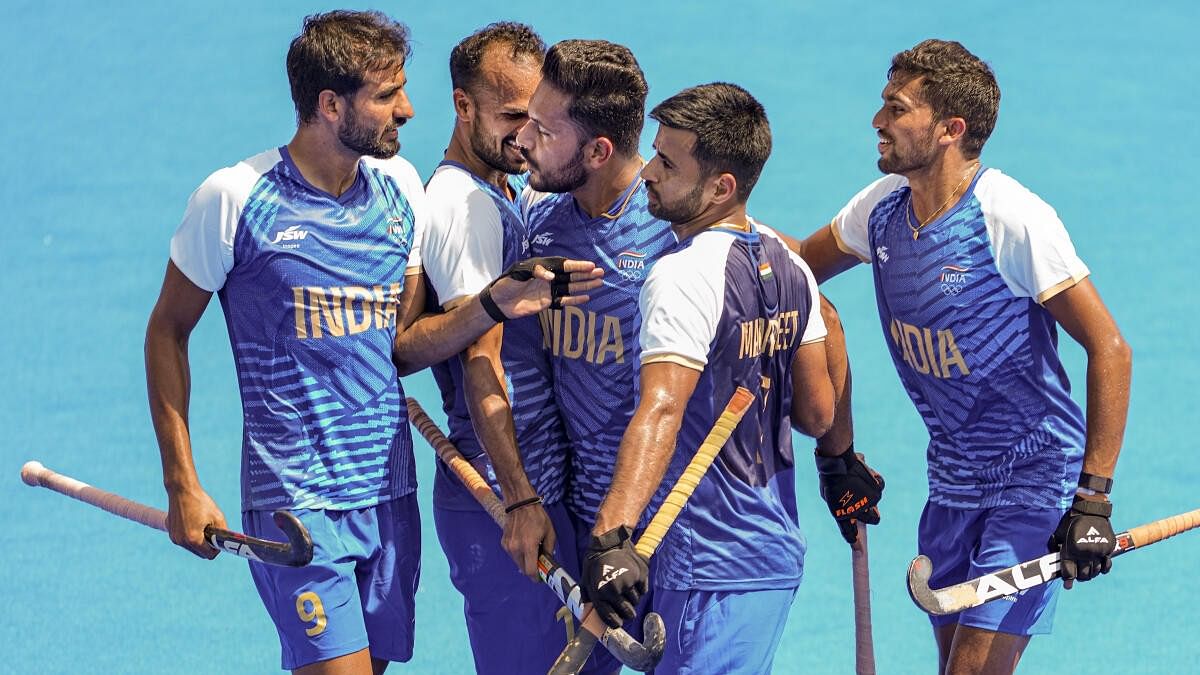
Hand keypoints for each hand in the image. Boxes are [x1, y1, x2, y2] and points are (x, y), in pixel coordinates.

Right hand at [166, 486, 227, 559]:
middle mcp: (181, 541)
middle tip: (213, 533)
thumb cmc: (200, 502)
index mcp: (193, 539)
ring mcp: (174, 537)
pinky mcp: (171, 532)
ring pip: (191, 548)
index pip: (209, 555)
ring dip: (199, 541)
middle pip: (200, 553)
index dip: (217, 549)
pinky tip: (193, 523)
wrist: (182, 490)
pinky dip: (190, 536)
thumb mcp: (217, 516)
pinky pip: (184, 540)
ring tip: (203, 526)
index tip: (220, 540)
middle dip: (208, 546)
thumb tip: (226, 542)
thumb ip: (223, 532)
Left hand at [487, 256, 603, 317]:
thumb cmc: (506, 283)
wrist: (498, 302)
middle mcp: (549, 278)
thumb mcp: (518, 272)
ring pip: (570, 287)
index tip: (590, 266)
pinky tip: (586, 298)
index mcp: (543, 267)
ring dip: (584, 285)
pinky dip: (575, 299)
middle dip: (585, 274)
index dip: (577, 266)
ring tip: (599, 283)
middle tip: (601, 272)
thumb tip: (553, 277)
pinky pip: (564, 300)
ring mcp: (549, 290)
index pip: (563, 265)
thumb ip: (536, 271)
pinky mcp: (547, 303)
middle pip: (570, 275)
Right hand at [501, 500, 556, 579]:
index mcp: (528, 546)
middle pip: (523, 569)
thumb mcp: (550, 532)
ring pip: (517, 562)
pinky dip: (519, 553)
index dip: (536, 578)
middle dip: (531, 568)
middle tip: (538, 562)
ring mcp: (508, 546)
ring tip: (531, 549)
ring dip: (525, 561)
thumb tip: (548, 560)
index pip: (530, 571)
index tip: (540, 577)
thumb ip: (549, 549)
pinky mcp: (504, 543)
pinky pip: (513, 554)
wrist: (520, 503)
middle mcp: (516, 549)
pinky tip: (524, 543)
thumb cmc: (537, 516)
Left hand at [581, 525, 647, 627]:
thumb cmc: (595, 561)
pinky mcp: (640, 575)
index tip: (618, 623)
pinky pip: (644, 590)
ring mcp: (628, 583)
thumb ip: (587, 598)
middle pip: (628, 613)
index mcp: (600, 594)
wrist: (609, 541)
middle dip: (628, 613)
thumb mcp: (585, 580)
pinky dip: (640, 588)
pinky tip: (633, 580)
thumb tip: (586, 614)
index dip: (616, 623)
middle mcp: (615, 591)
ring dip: (633, 598)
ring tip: (627, 588)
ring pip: (636, 601)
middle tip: (627, 608)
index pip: (611, 618)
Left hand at [815, 444, 883, 543]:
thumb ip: (841, 506)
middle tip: (868, 503)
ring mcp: (868, 501)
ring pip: (876, 501)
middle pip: (873, 519)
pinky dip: (875, 481)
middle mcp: (857, 511)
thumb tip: (853, 514)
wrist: (836, 462)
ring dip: (870, 493)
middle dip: (872, 513)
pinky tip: (866, 474)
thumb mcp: (829, 496)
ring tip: (858, 480)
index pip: (849, 534)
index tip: (858, 548)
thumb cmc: (829, 477)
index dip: (854, 543)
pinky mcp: (877, 489)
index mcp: (841, 515)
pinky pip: (880, 487)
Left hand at [1048, 495, 1115, 588]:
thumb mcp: (1059, 532)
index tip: (1068, 586)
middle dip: (1079, 577)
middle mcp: (1085, 552)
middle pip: (1083, 574)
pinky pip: (1106, 565)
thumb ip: (1055, 546)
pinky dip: (1103, 569)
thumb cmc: (1072, 520)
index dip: (1068, 580)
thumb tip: (1052, 558)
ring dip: (1090, 574)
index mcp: (1071, 549)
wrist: (1091, 510)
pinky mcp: (1108, 549)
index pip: (1069, 570)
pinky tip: (1099, 569)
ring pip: (1094, 572)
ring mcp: (1098, 552)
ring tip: (1087, 572)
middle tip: (1077, 576)